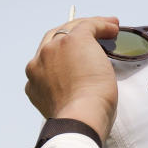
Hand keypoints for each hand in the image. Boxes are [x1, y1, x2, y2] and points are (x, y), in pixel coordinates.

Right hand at [25, 16, 119, 141]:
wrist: (80, 119)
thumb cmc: (79, 122)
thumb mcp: (63, 109)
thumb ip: (64, 97)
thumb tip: (82, 91)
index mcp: (34, 83)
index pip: (46, 62)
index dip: (63, 57)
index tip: (78, 59)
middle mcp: (38, 63)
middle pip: (53, 39)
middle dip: (72, 35)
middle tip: (91, 36)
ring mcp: (53, 49)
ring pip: (69, 30)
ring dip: (88, 27)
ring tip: (107, 28)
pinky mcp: (73, 40)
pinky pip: (88, 25)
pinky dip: (102, 24)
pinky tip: (113, 27)